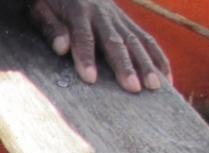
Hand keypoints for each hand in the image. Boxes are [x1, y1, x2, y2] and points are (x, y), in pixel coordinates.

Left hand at [29, 0, 170, 92]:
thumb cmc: (51, 2)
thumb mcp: (42, 10)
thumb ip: (51, 28)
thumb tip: (61, 48)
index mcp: (79, 11)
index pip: (84, 36)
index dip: (86, 57)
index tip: (90, 79)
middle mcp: (104, 14)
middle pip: (116, 42)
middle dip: (125, 66)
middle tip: (133, 88)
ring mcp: (119, 18)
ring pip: (137, 41)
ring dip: (147, 64)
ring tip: (155, 87)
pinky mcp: (129, 23)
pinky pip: (147, 40)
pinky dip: (158, 58)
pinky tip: (166, 78)